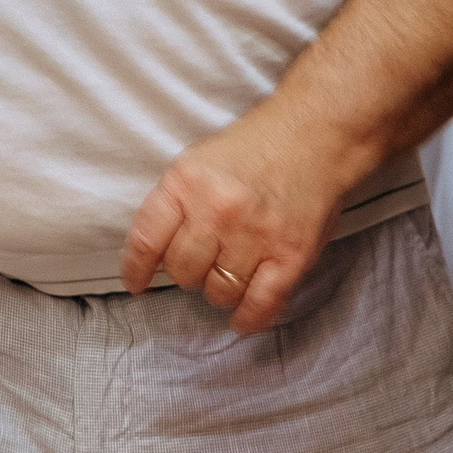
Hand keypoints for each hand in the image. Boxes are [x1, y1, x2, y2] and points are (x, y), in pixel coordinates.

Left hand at [121, 97, 343, 334]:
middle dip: (188, 273)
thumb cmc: (255, 148)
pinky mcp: (291, 255)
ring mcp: (255, 235)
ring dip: (219, 291)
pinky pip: (260, 304)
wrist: (316, 134)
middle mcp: (216, 210)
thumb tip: (152, 254)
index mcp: (186, 183)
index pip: (146, 241)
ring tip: (229, 275)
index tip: (136, 283)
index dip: (136, 270)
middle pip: (182, 271)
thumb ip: (175, 203)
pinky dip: (249, 318)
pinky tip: (243, 317)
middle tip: (202, 262)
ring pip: (218, 292)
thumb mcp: (198, 161)